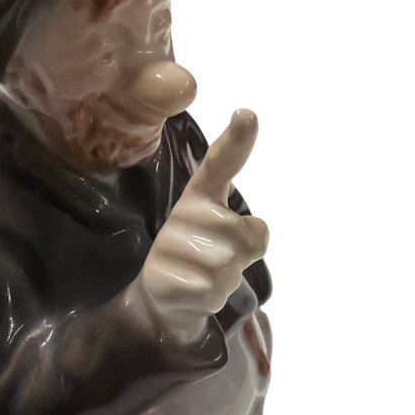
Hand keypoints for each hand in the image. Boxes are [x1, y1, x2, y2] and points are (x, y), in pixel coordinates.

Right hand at [132, 109, 268, 340]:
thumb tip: (252, 234)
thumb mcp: (224, 236)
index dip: (235, 140)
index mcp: (199, 198)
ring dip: (227, 280)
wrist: (162, 300)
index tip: (247, 115)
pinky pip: (212, 291)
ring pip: (231, 267)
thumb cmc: (202, 258)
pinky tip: (193, 293)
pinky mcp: (167, 280)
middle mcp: (183, 215)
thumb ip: (249, 231)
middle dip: (241, 257)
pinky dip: (210, 298)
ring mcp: (171, 247)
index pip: (219, 165)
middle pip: (245, 237)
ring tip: (203, 277)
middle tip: (214, 260)